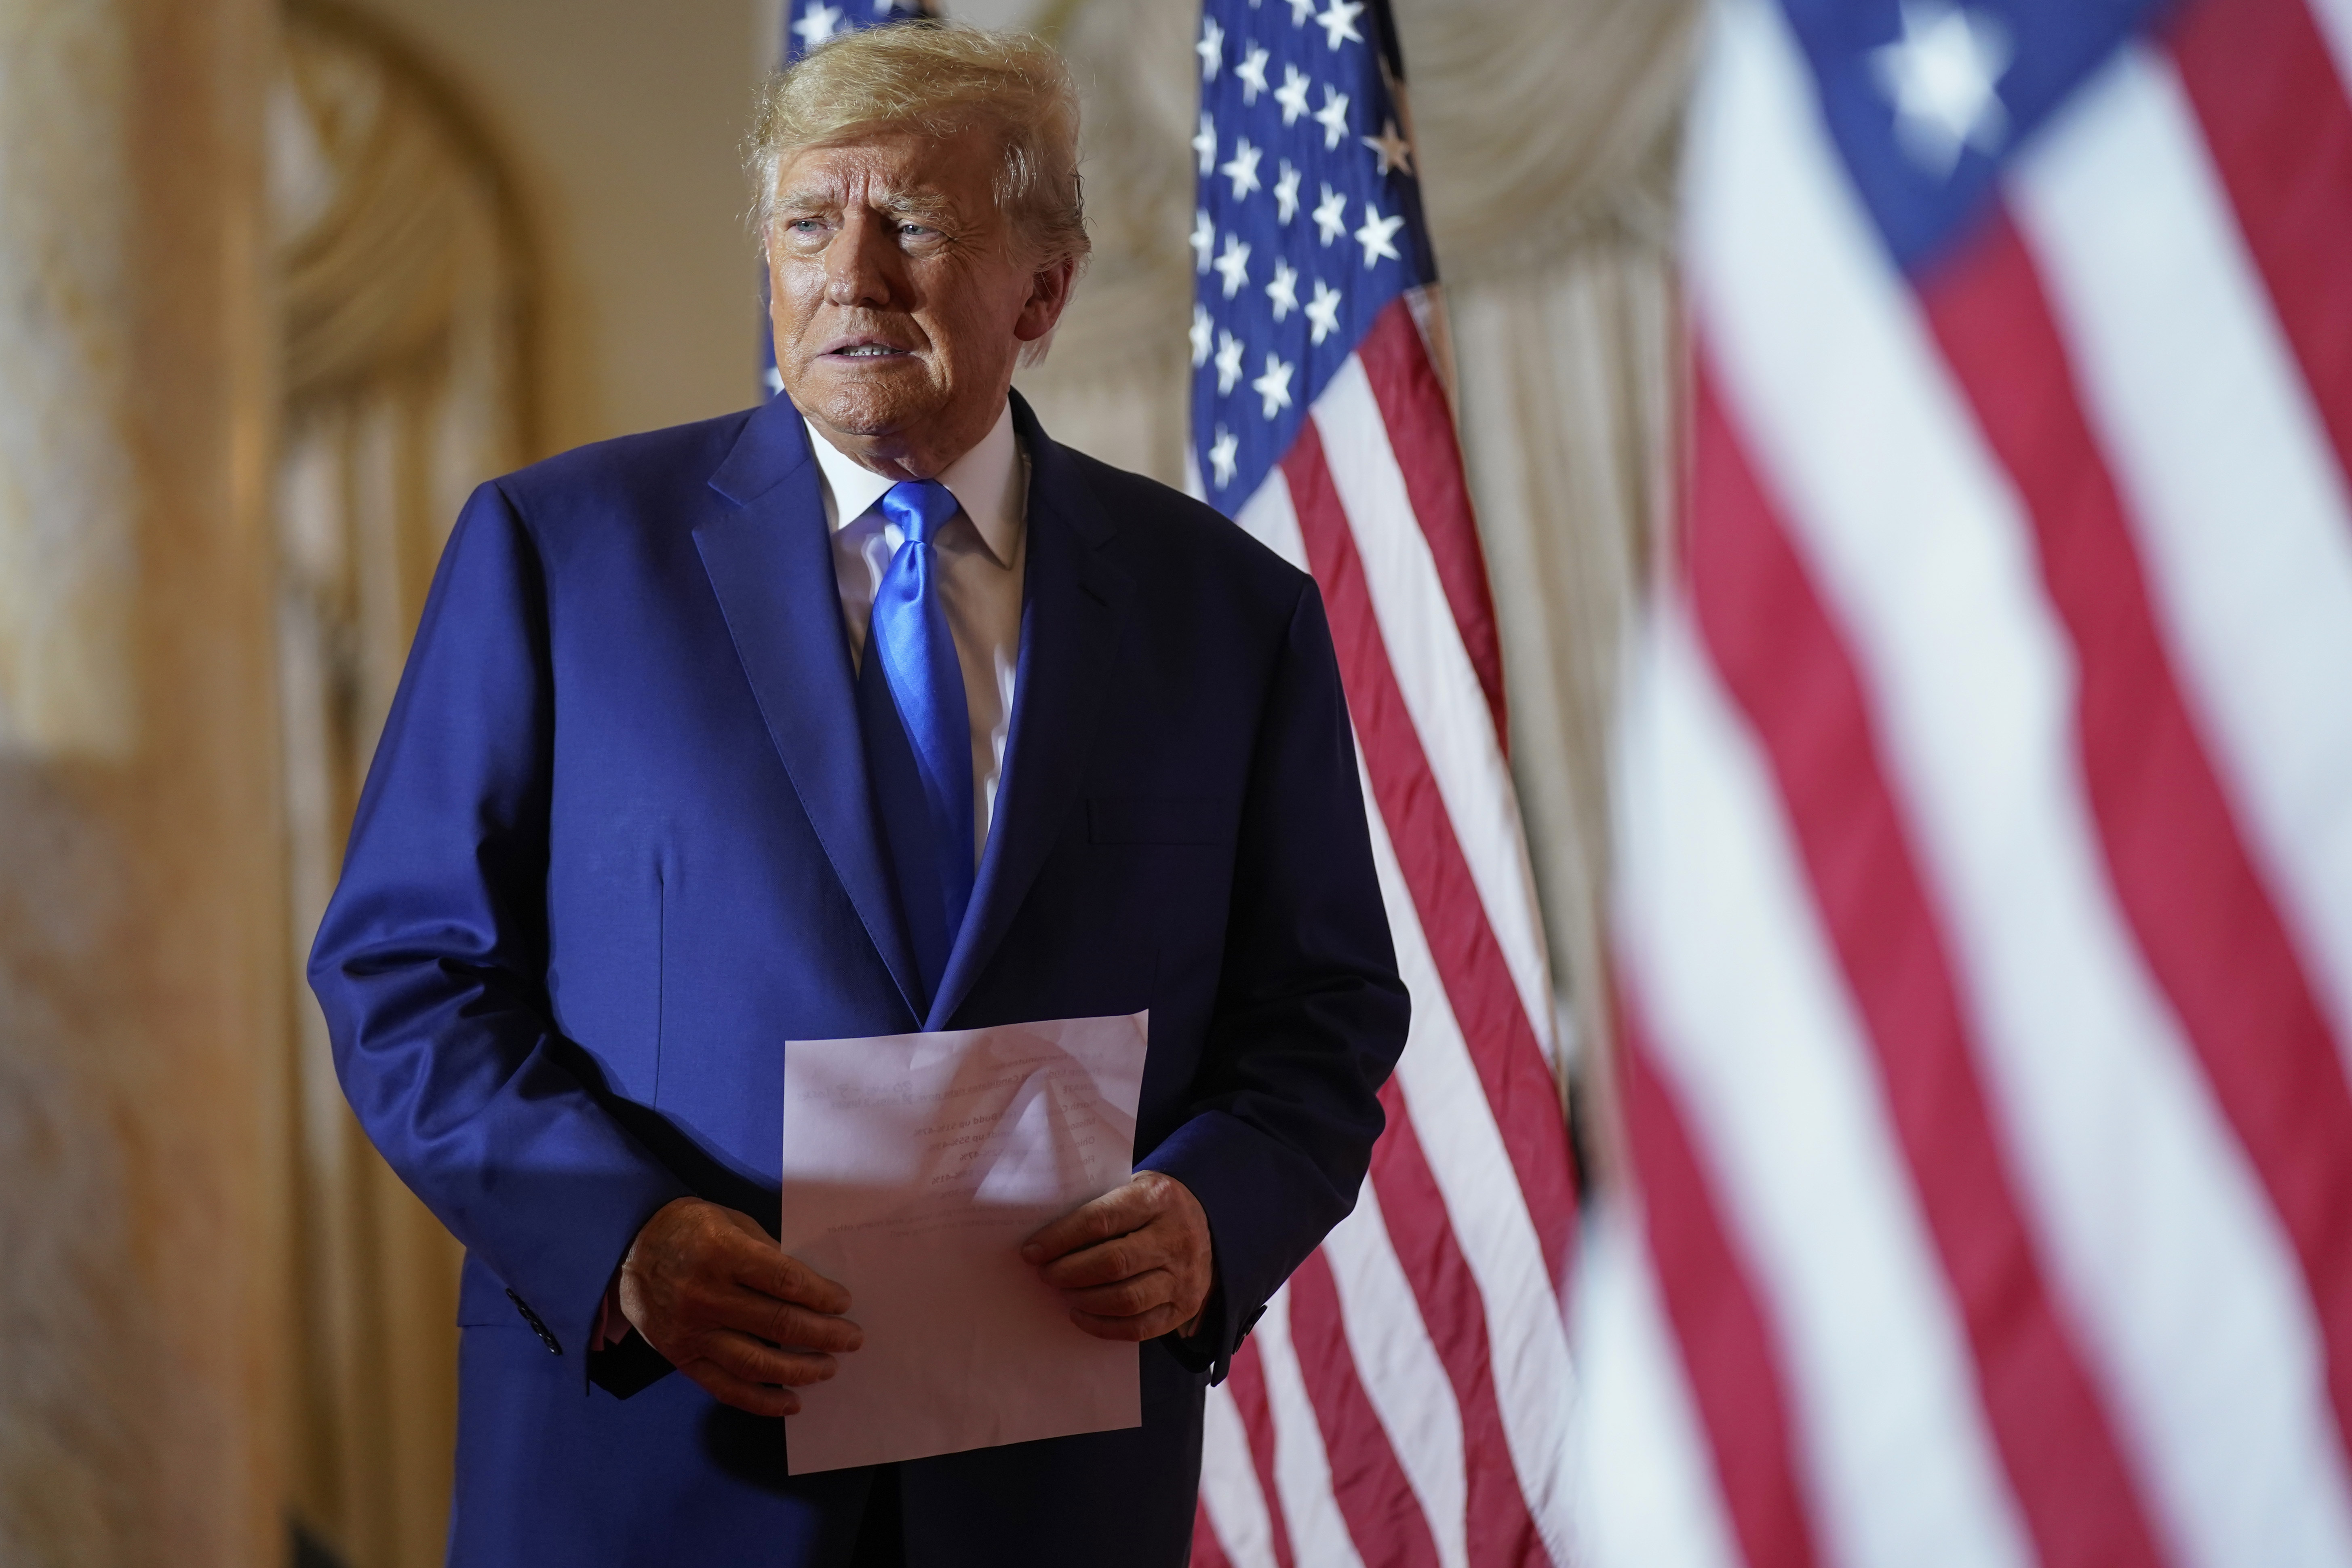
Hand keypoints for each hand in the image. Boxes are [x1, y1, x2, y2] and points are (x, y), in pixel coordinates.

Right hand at [618, 1196, 861, 1416]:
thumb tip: (811, 1288)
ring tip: (828, 1368)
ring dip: (800, 1370)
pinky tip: (792, 1402)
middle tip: (851, 1339)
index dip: (821, 1296)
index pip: (784, 1281)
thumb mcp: (732, 1224)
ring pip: (756, 1363)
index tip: (843, 1303)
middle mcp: (705, 1295)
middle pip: (777, 1323)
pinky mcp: (681, 1358)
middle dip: (823, 1335)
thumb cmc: (691, 1231)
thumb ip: (768, 1254)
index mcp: (722, 1253)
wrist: (628, 1250)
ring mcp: (691, 1332)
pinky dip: (762, 1401)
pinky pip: (725, 1388)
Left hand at [1021, 1171, 1212, 1342]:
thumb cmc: (1154, 1205)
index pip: (1101, 1220)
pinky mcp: (1185, 1306)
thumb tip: (1045, 1240)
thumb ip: (1099, 1207)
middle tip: (1046, 1274)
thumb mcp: (1133, 1187)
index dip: (1061, 1238)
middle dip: (1069, 1272)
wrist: (1209, 1222)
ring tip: (1063, 1292)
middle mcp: (1176, 1238)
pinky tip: (1081, 1314)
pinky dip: (1103, 1326)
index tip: (1032, 1250)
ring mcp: (1184, 1276)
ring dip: (1084, 1300)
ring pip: (1126, 1299)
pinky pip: (1139, 1328)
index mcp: (1158, 1199)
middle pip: (1113, 1264)